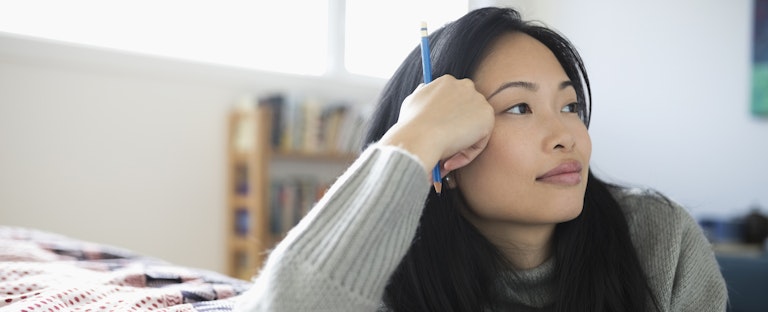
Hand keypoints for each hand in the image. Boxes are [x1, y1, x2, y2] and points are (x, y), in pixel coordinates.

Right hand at [378, 74, 493, 176]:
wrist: (419, 137)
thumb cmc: (410, 125)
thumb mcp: (412, 102)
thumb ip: (423, 95)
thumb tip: (424, 90)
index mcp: (446, 81)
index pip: (454, 101)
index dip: (446, 122)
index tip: (436, 136)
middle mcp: (464, 86)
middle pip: (466, 113)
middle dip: (455, 132)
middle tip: (442, 150)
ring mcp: (478, 100)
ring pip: (472, 129)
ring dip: (459, 147)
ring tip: (441, 162)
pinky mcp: (487, 117)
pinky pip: (479, 142)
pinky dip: (465, 156)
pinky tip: (447, 163)